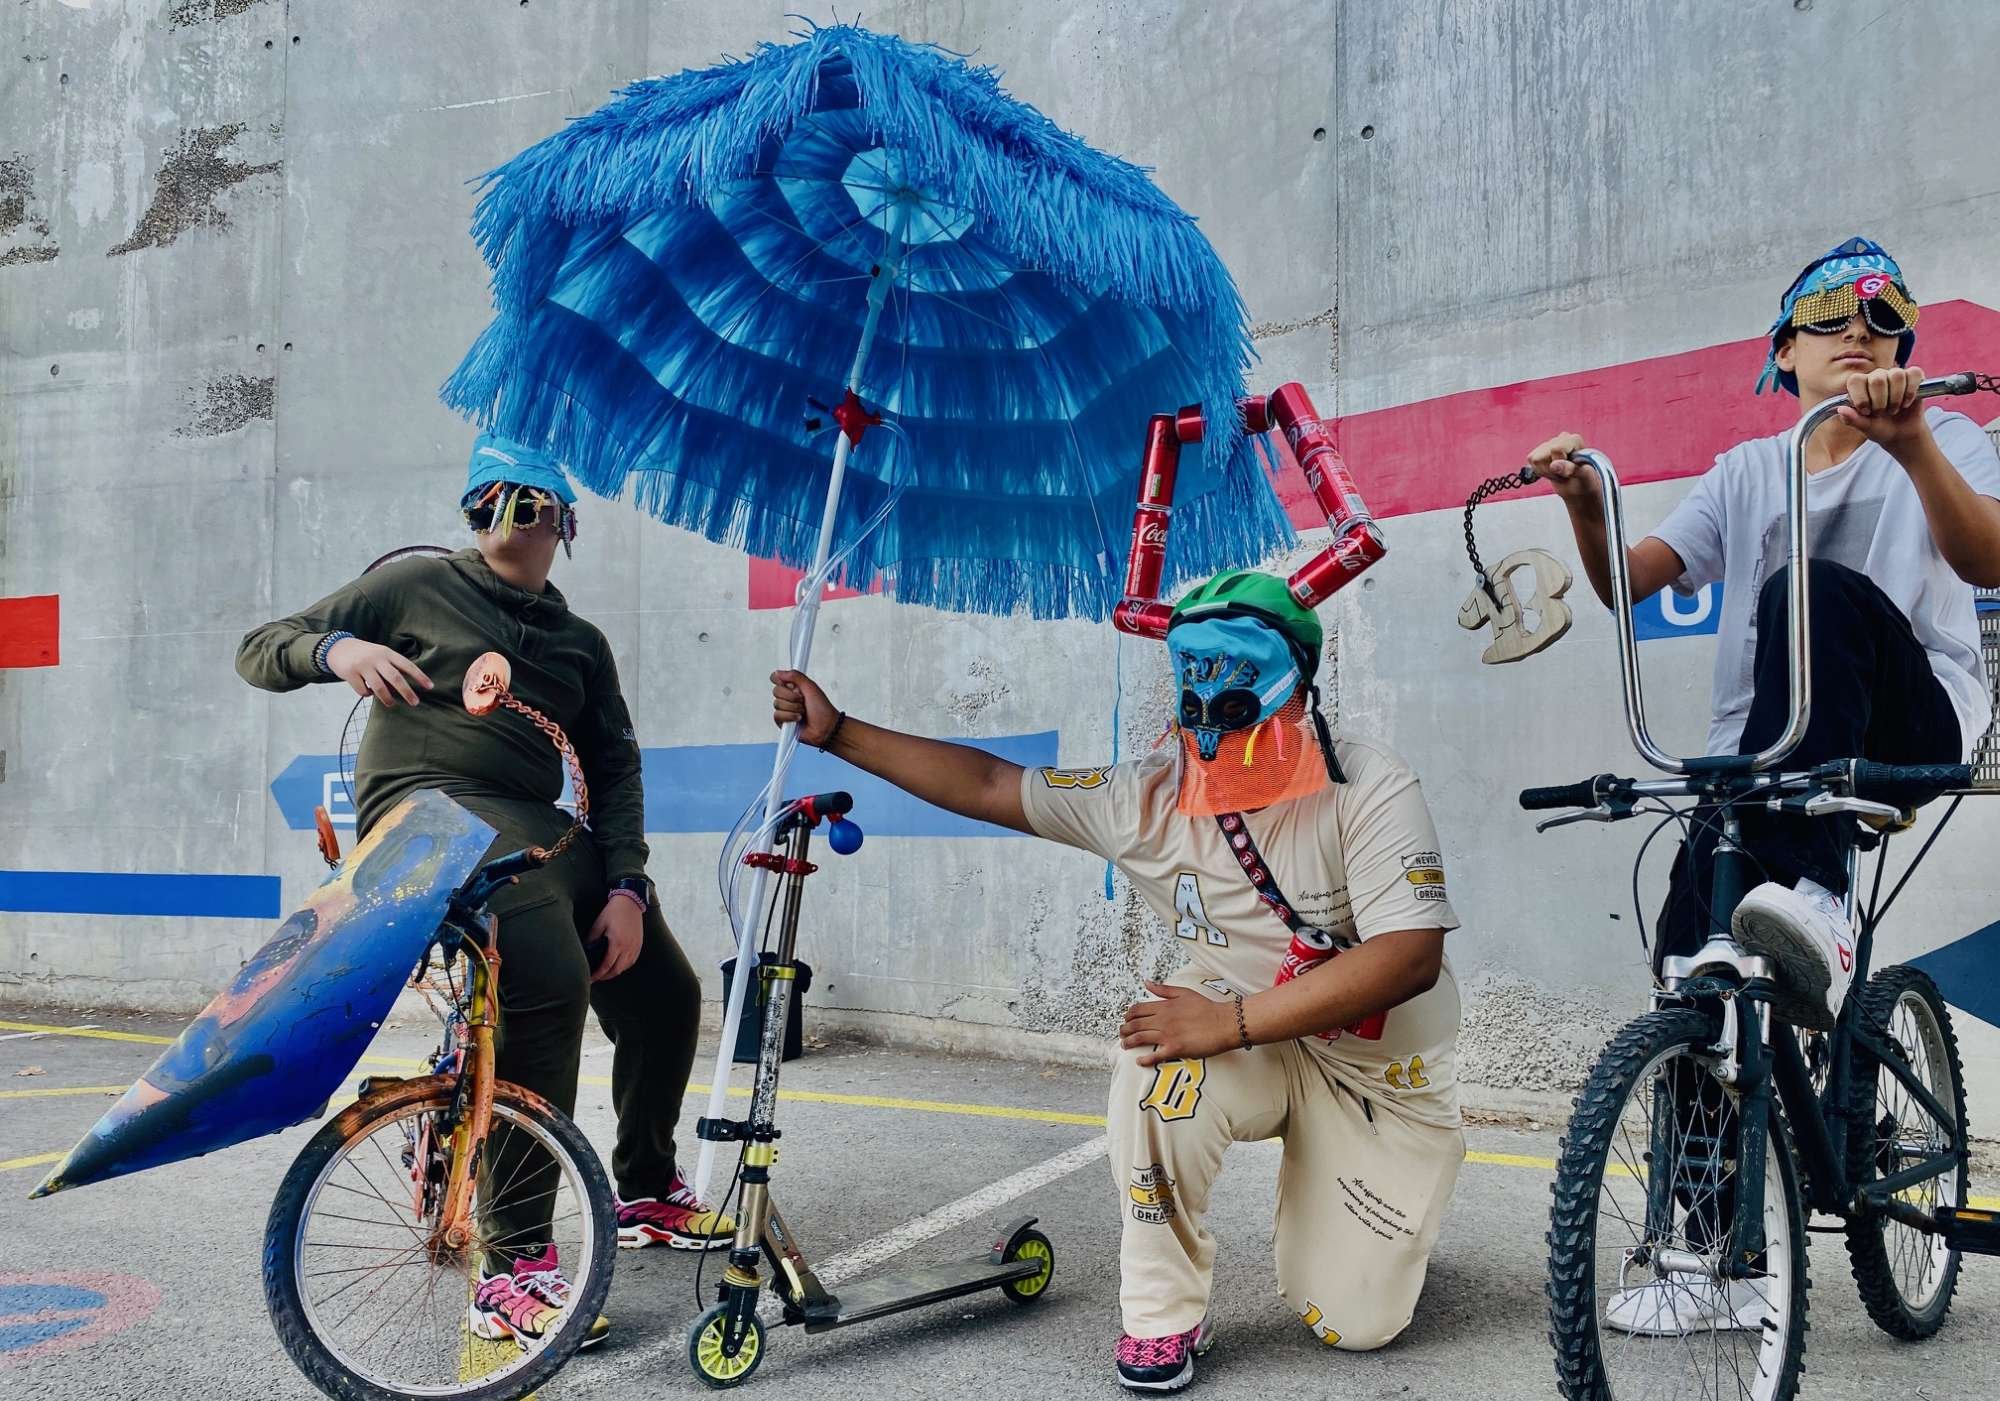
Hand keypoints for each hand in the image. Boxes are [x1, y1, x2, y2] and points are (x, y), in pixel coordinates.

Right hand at [327, 638, 431, 706]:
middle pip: (395, 678)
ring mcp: (362, 665)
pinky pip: (362, 690)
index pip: (407, 665)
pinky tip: (367, 692)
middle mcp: (376, 658)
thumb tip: (401, 689)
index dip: (419, 676)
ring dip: (387, 698)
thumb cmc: (364, 654)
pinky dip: (367, 694)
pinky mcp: (349, 673)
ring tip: (391, 704)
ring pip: (379, 687)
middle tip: (415, 703)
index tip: (430, 687)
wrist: (337, 647)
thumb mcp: (379, 655)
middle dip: (407, 692)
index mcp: (387, 653)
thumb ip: (390, 668)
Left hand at [585, 897, 643, 981]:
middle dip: (605, 976)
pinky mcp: (639, 944)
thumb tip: (585, 950)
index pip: (606, 966)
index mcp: (617, 943)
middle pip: (617, 970)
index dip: (598, 974)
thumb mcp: (599, 924)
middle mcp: (628, 947)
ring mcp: (635, 946)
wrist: (630, 901)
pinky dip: (624, 966)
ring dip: (615, 972)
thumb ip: (592, 939)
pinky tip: (618, 966)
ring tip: (605, 973)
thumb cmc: (613, 911)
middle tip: (596, 978)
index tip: (591, 978)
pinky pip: (632, 961)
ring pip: (625, 967)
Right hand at [771, 669, 839, 747]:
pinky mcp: (783, 721)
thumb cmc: (822, 708)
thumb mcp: (811, 687)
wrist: (826, 726)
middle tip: (803, 700)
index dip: (780, 680)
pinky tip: (799, 719)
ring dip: (794, 708)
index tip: (791, 685)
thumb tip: (779, 672)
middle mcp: (787, 697)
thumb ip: (795, 676)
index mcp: (793, 687)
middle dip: (792, 697)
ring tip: (803, 711)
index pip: (776, 678)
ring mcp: (784, 709)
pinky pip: (778, 716)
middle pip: (776, 691)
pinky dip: (790, 716)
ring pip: (777, 704)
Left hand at [1117, 982, 1240, 1066]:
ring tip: (1125, 1045)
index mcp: (1164, 1006)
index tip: (1126, 1019)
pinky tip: (1139, 1061)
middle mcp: (1163, 1020)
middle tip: (1121, 1033)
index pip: (1138, 1009)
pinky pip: (1155, 1055)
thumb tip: (1147, 982)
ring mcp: (1168, 1035)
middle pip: (1135, 1024)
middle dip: (1125, 1029)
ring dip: (1129, 1042)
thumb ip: (1163, 989)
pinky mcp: (1176, 1049)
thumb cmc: (1207, 1008)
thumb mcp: (1184, 993)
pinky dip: (1145, 1059)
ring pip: (1140, 1038)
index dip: (1128, 1015)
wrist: (1224, 1023)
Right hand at [1526, 432, 1599, 505]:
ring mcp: (1550, 443)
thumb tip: (1554, 465)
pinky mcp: (1540, 450)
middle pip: (1543, 456)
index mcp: (1574, 440)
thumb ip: (1570, 469)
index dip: (1559, 463)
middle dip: (1551, 470)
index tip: (1569, 470)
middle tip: (1565, 474)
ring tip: (1559, 473)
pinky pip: (1531, 460)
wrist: (1580, 487)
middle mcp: (1561, 438)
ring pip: (1535, 459)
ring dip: (1546, 472)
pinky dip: (1540, 471)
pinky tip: (1552, 472)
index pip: (1556, 449)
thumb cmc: (1585, 481)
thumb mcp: (1583, 476)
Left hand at [1836, 366, 1930, 454]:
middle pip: (1877, 378)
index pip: (1856, 380)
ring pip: (1896, 375)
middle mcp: (1876, 377)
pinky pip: (1914, 373)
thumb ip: (1852, 419)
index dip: (1861, 397)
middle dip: (1880, 401)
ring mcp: (1894, 375)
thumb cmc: (1879, 428)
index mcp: (1860, 386)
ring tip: (1894, 409)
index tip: (1866, 412)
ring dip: (1896, 397)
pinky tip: (1907, 403)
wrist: (1901, 434)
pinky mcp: (1912, 377)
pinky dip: (1911, 391)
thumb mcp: (1865, 427)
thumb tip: (1841, 410)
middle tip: (1881, 413)